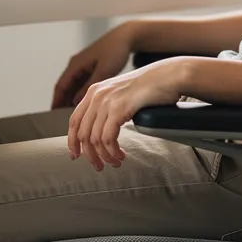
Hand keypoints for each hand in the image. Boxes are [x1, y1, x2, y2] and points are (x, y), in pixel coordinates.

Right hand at [52, 23, 136, 107]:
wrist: (126, 37)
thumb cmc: (115, 50)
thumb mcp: (103, 71)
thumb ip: (89, 86)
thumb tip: (76, 101)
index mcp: (76, 64)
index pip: (61, 86)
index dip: (56, 100)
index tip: (53, 113)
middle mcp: (77, 64)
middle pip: (65, 87)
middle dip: (62, 102)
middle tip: (61, 117)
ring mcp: (83, 66)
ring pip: (73, 86)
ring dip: (71, 98)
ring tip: (72, 113)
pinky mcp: (91, 67)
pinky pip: (81, 83)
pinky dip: (80, 93)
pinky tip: (84, 103)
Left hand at [68, 59, 187, 170]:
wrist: (168, 75)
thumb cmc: (150, 86)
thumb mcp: (121, 93)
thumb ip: (108, 107)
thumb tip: (100, 131)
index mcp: (94, 91)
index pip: (74, 121)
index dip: (73, 141)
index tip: (77, 156)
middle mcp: (96, 95)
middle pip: (82, 134)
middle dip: (89, 155)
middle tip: (100, 166)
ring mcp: (107, 101)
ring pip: (95, 140)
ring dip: (105, 156)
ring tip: (116, 162)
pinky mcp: (119, 108)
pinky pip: (108, 139)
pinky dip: (112, 152)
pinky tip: (121, 155)